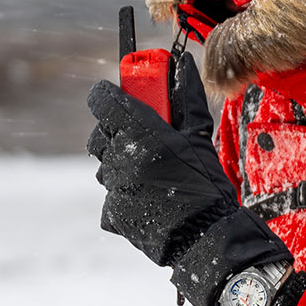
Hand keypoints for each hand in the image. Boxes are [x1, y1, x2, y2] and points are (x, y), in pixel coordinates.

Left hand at [87, 53, 289, 305]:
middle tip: (139, 136)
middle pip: (99, 134)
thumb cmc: (206, 185)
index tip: (119, 95)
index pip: (102, 100)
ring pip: (104, 166)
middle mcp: (120, 158)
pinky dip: (126, 192)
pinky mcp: (113, 213)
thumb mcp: (199, 137)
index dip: (108, 94)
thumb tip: (181, 66)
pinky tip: (149, 197)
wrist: (206, 238)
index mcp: (140, 133)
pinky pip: (111, 194)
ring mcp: (114, 187)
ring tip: (151, 172)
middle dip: (114, 131)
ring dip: (120, 163)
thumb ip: (187, 99)